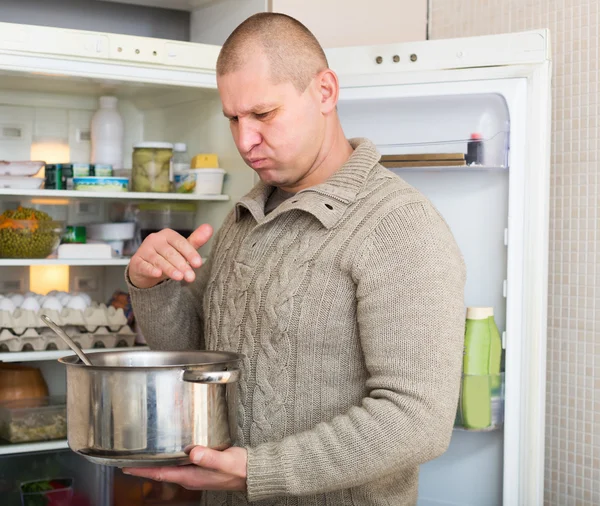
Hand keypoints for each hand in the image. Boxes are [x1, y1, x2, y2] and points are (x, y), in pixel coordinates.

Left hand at [123, 446, 246, 491]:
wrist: (253, 473)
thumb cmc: (240, 468)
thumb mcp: (225, 460)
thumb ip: (209, 457)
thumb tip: (193, 452)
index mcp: (191, 476)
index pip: (160, 474)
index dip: (141, 471)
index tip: (124, 467)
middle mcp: (190, 476)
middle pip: (161, 471)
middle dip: (144, 466)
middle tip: (128, 457)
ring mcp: (196, 473)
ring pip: (170, 467)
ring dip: (156, 462)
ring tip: (143, 453)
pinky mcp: (202, 467)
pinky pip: (181, 463)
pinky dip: (171, 457)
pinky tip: (170, 448)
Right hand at [129, 224, 212, 288]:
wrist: (146, 268)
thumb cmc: (166, 257)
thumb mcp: (182, 250)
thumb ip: (195, 240)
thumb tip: (209, 228)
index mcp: (168, 234)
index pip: (180, 243)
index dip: (190, 253)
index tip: (198, 264)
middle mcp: (155, 239)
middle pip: (170, 253)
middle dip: (182, 265)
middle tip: (191, 276)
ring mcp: (144, 250)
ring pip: (159, 260)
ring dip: (170, 269)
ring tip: (179, 277)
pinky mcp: (136, 262)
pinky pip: (144, 266)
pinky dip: (151, 270)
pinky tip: (157, 274)